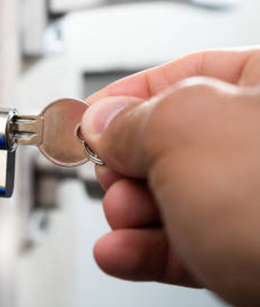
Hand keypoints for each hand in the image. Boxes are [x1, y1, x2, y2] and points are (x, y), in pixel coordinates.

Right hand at [80, 47, 259, 306]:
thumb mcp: (186, 131)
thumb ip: (133, 118)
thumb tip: (103, 122)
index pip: (180, 75)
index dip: (123, 95)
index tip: (86, 118)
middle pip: (169, 142)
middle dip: (126, 165)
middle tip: (108, 175)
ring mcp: (258, 201)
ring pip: (174, 198)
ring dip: (130, 214)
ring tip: (120, 222)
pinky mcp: (251, 252)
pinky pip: (185, 243)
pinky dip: (144, 250)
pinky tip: (120, 253)